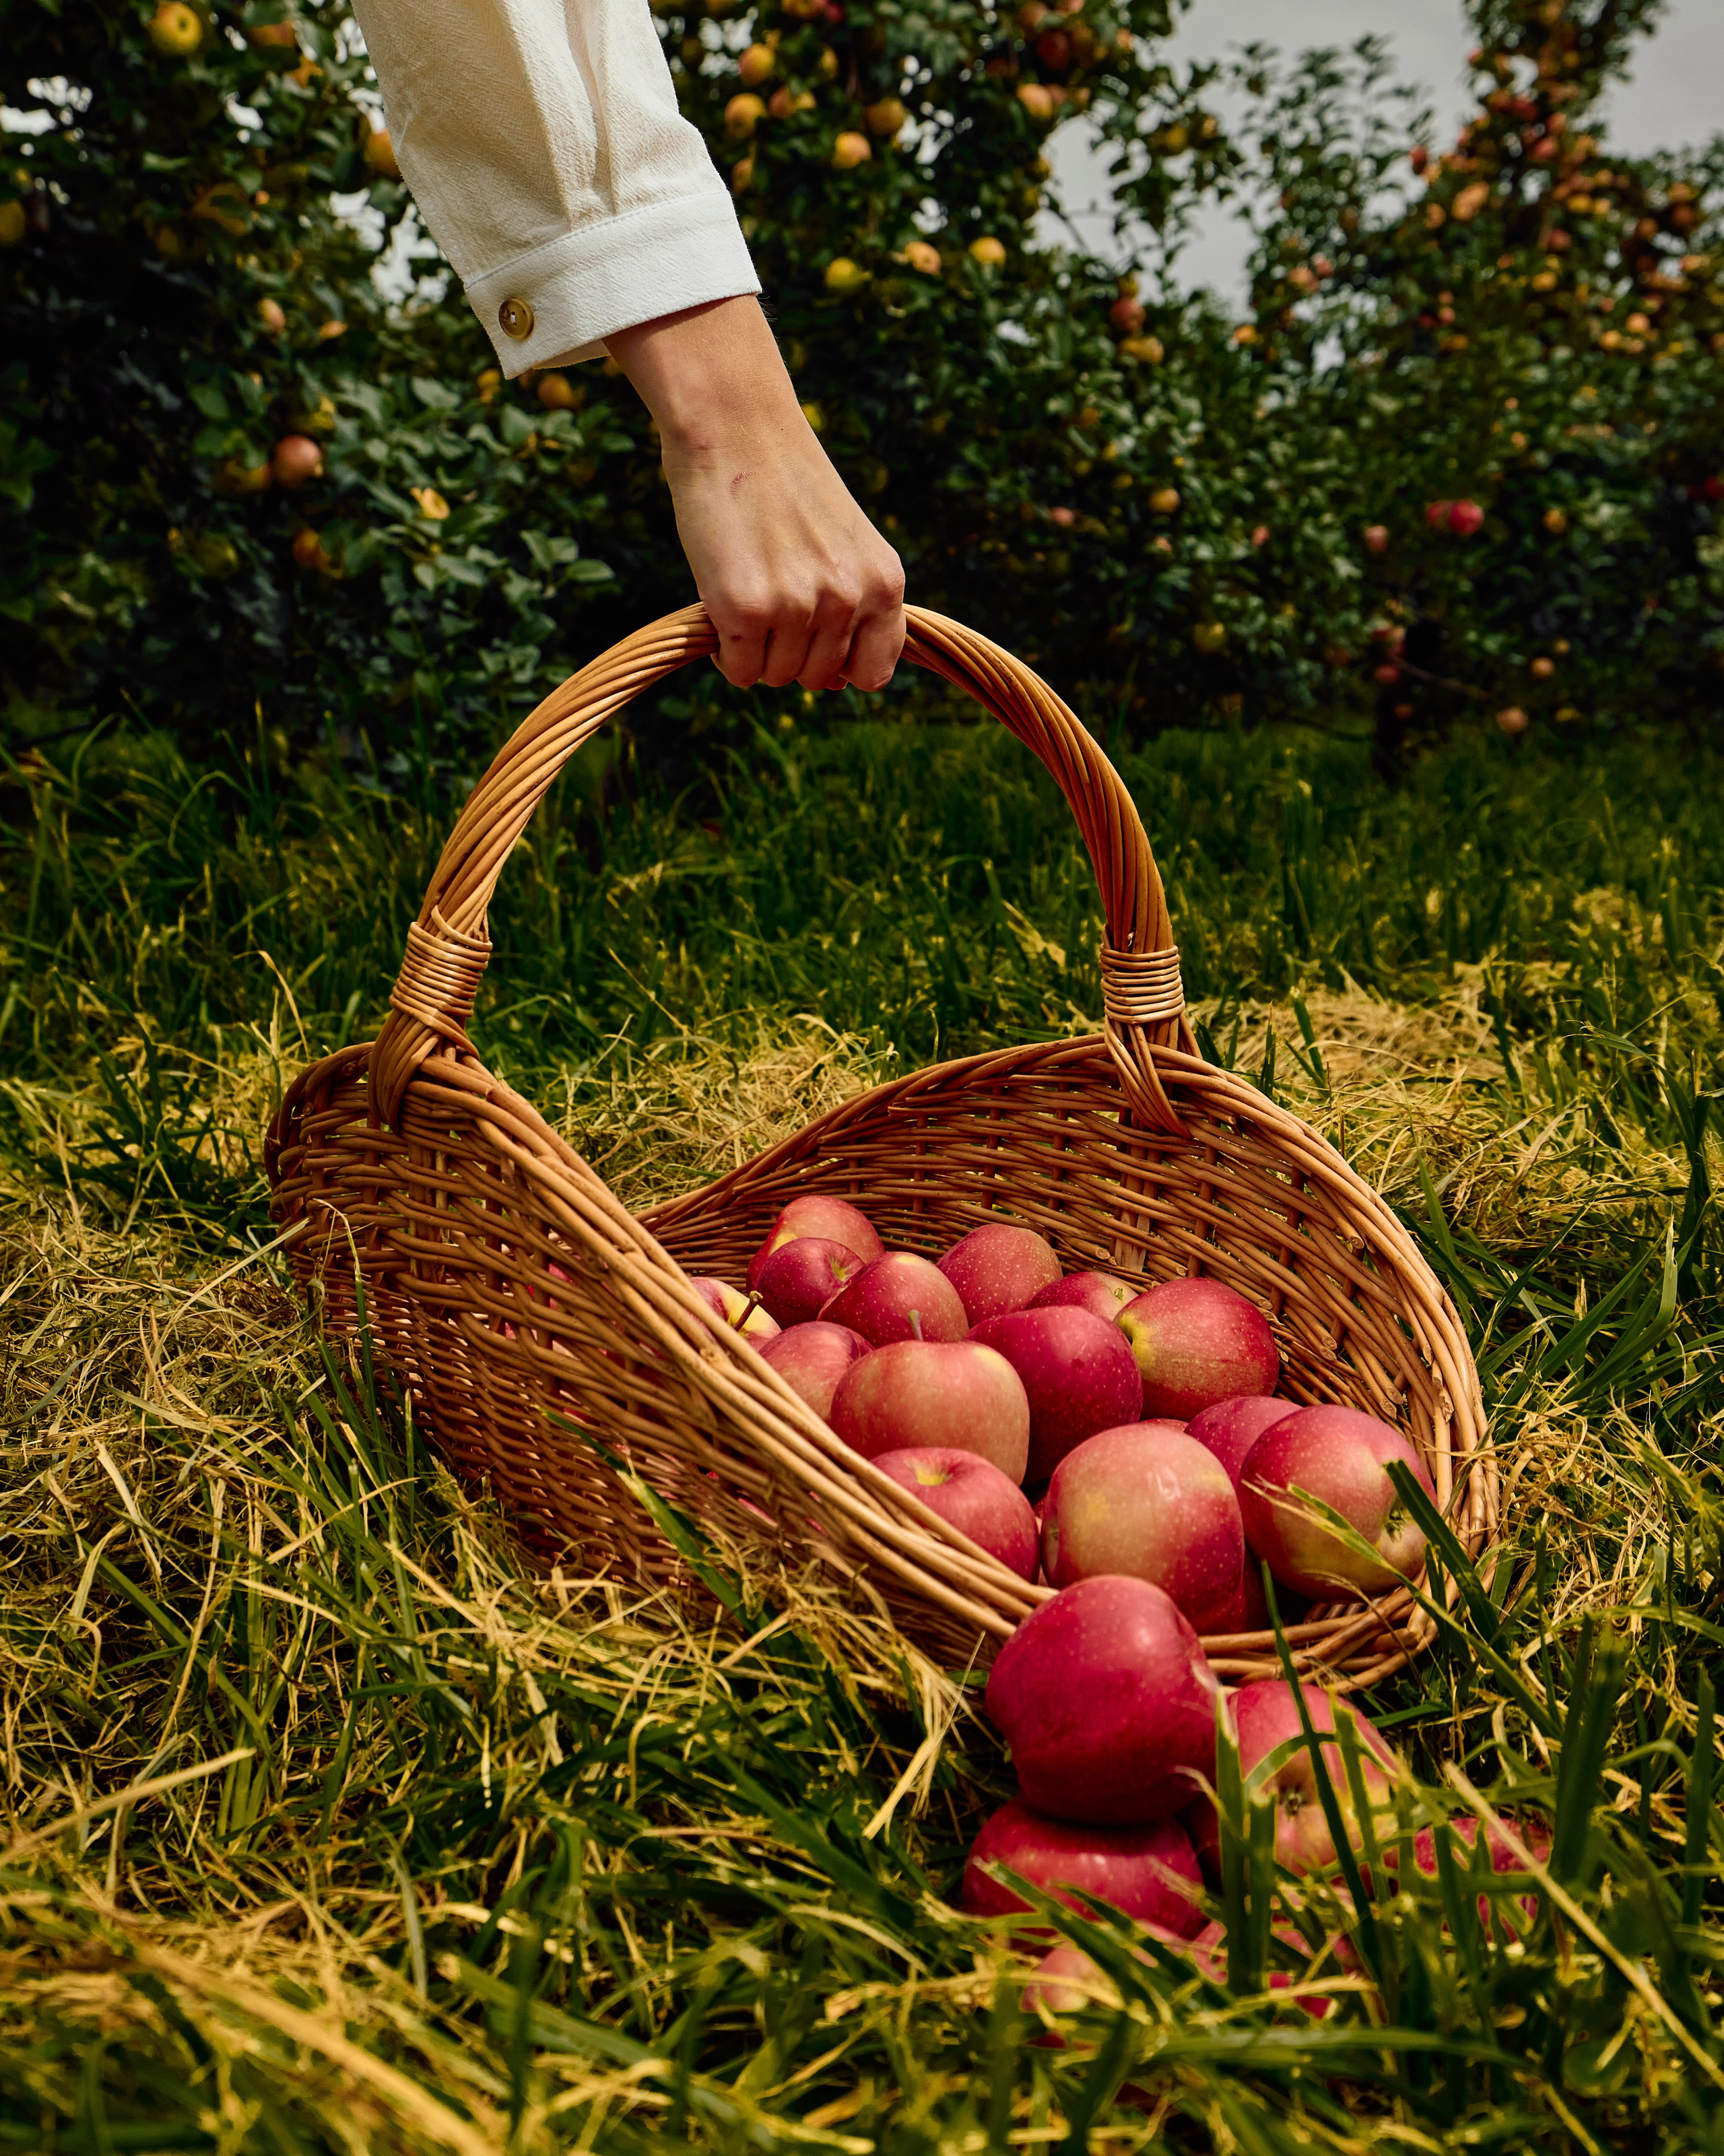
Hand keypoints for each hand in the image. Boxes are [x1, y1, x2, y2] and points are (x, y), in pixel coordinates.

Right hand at [605, 297, 904, 691]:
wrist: (738, 426)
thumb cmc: (788, 486)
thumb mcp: (847, 543)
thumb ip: (855, 607)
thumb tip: (840, 685)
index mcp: (884, 583)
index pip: (873, 675)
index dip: (839, 666)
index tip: (813, 639)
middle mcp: (849, 598)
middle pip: (816, 679)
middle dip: (789, 653)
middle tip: (767, 600)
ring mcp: (798, 606)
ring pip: (776, 677)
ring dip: (754, 650)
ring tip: (744, 593)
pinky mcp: (746, 607)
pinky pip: (740, 671)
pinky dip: (725, 653)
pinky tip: (720, 608)